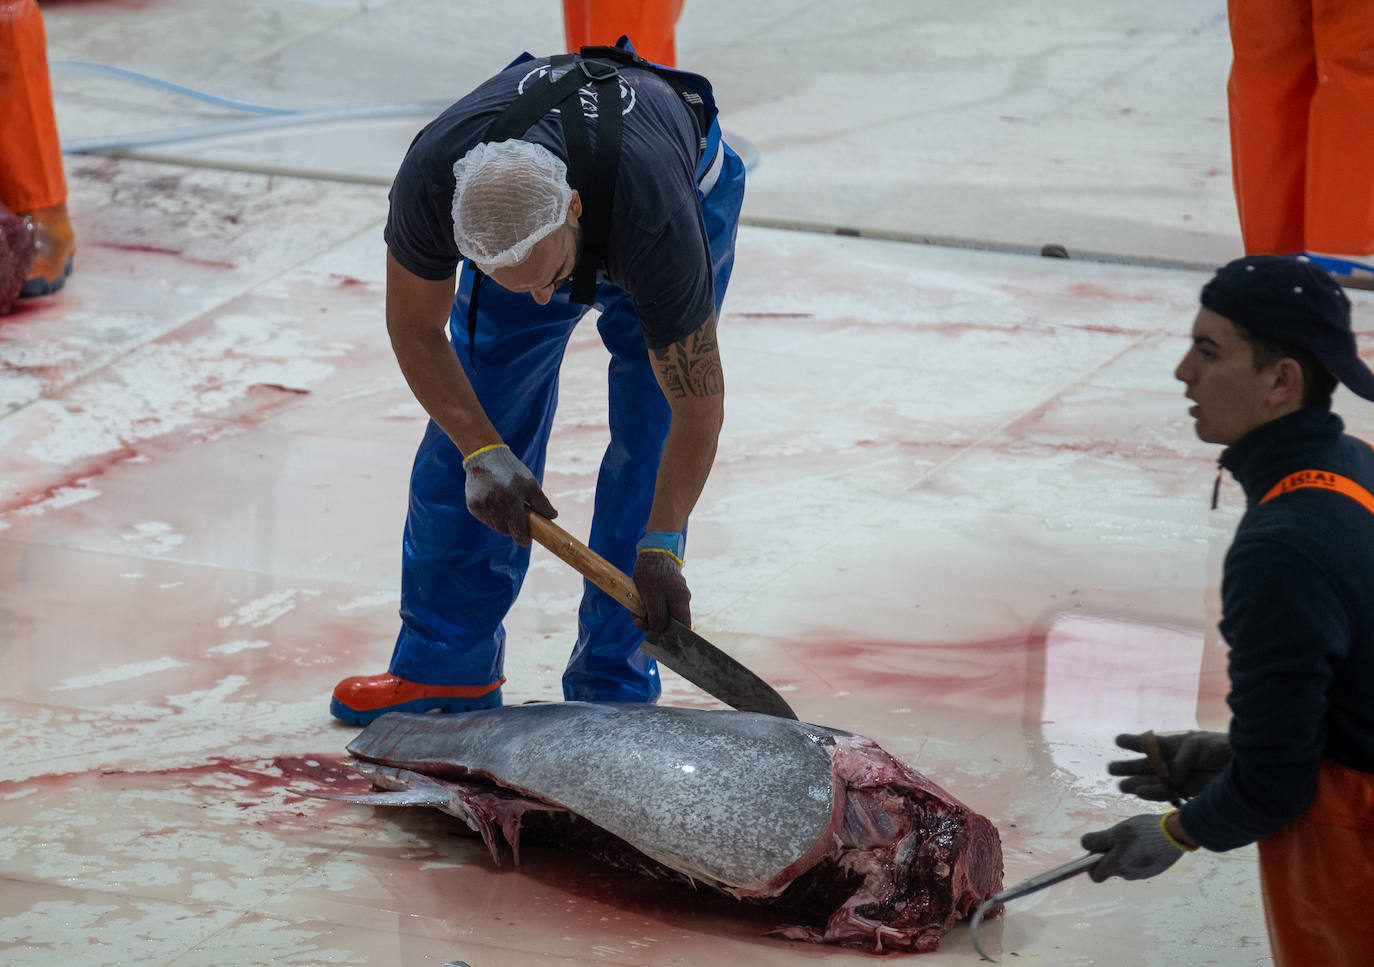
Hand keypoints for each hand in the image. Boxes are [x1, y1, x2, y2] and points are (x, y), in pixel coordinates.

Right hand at [462, 444, 555, 543]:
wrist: (485, 456)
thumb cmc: (512, 470)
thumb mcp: (530, 484)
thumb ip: (542, 503)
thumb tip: (553, 517)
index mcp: (511, 503)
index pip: (518, 533)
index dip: (524, 538)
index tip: (528, 538)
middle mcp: (495, 508)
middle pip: (505, 531)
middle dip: (513, 528)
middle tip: (518, 517)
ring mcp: (482, 508)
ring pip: (494, 526)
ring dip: (502, 522)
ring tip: (506, 506)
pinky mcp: (473, 506)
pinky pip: (485, 519)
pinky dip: (491, 515)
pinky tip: (494, 501)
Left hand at [632, 549, 689, 633]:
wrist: (652, 550)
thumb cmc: (652, 571)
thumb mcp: (651, 595)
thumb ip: (657, 614)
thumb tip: (659, 630)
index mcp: (681, 602)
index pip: (683, 628)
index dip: (671, 636)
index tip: (655, 638)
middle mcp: (682, 600)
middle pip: (670, 622)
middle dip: (652, 624)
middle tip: (638, 620)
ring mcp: (675, 595)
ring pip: (662, 614)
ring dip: (647, 615)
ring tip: (635, 610)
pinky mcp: (667, 591)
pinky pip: (659, 605)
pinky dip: (648, 607)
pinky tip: (638, 602)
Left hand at [1081, 814, 1188, 881]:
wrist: (1175, 834)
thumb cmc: (1143, 832)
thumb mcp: (1116, 831)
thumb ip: (1098, 840)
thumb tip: (1084, 844)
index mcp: (1117, 866)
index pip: (1095, 876)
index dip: (1090, 864)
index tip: (1094, 850)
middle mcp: (1129, 875)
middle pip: (1110, 868)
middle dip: (1108, 855)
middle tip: (1115, 838)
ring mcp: (1143, 874)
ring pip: (1125, 864)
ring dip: (1124, 853)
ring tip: (1133, 837)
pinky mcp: (1154, 870)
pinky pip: (1138, 863)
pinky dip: (1137, 854)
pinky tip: (1144, 841)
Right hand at [1108, 731, 1230, 801]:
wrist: (1245, 768)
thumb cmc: (1221, 748)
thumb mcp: (1195, 745)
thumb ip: (1177, 760)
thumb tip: (1170, 779)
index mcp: (1176, 745)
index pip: (1151, 743)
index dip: (1134, 742)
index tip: (1118, 740)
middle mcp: (1174, 762)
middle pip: (1147, 765)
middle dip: (1129, 767)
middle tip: (1111, 769)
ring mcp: (1180, 778)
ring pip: (1152, 781)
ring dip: (1136, 783)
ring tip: (1120, 786)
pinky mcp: (1188, 792)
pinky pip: (1166, 793)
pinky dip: (1152, 793)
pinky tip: (1139, 792)